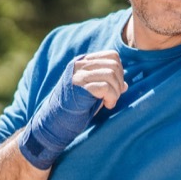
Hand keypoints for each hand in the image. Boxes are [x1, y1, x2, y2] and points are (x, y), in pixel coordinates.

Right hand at [19, 50, 126, 169]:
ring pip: (111, 74)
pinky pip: (105, 87)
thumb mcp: (93, 93)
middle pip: (114, 64)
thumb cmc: (75, 110)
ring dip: (116, 92)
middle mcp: (79, 65)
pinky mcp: (78, 87)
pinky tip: (107, 106)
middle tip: (113, 97)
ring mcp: (77, 75)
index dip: (120, 72)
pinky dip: (112, 98)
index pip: (112, 56)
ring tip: (109, 102)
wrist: (55, 123)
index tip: (115, 88)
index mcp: (83, 62)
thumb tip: (125, 85)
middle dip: (119, 82)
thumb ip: (107, 85)